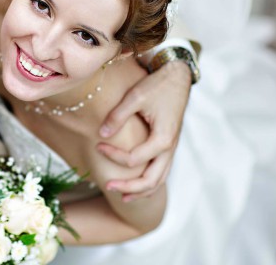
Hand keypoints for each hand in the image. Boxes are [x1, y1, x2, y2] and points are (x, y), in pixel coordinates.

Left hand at [97, 61, 190, 201]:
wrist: (177, 76)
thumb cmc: (157, 85)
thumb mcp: (135, 97)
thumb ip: (117, 116)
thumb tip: (101, 135)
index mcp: (163, 138)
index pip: (134, 159)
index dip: (113, 155)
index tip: (98, 145)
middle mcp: (170, 148)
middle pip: (151, 180)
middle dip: (129, 188)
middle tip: (107, 186)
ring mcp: (171, 149)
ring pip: (159, 180)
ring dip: (141, 191)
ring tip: (123, 198)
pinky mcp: (169, 145)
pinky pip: (161, 171)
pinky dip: (150, 182)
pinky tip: (137, 185)